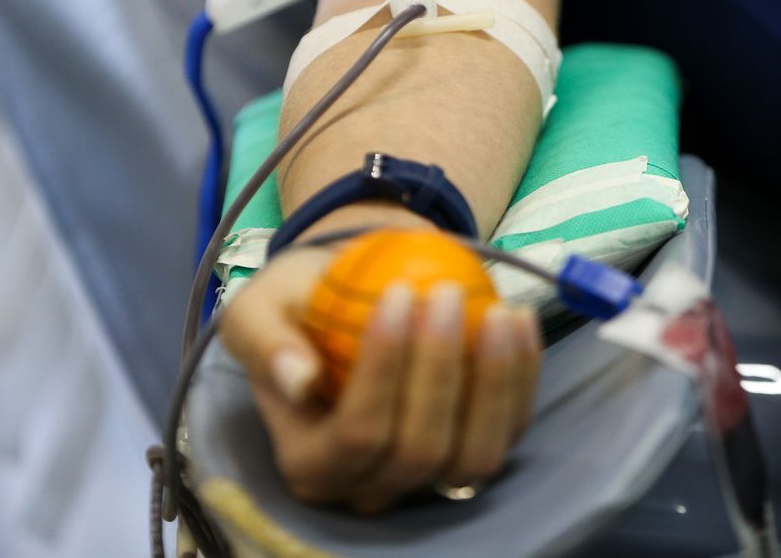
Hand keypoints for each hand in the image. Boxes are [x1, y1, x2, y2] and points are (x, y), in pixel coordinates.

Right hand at [219, 244, 541, 513]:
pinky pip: (510, 430)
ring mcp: (428, 477)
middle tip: (446, 294)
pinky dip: (522, 377)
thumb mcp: (257, 313)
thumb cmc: (294, 308)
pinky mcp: (473, 450)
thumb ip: (266, 345)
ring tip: (497, 311)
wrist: (341, 303)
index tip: (399, 293)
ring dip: (495, 383)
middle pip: (419, 450)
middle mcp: (370, 486)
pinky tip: (520, 320)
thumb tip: (299, 379)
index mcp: (310, 464)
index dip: (385, 369)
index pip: (357, 434)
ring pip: (475, 456)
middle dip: (440, 370)